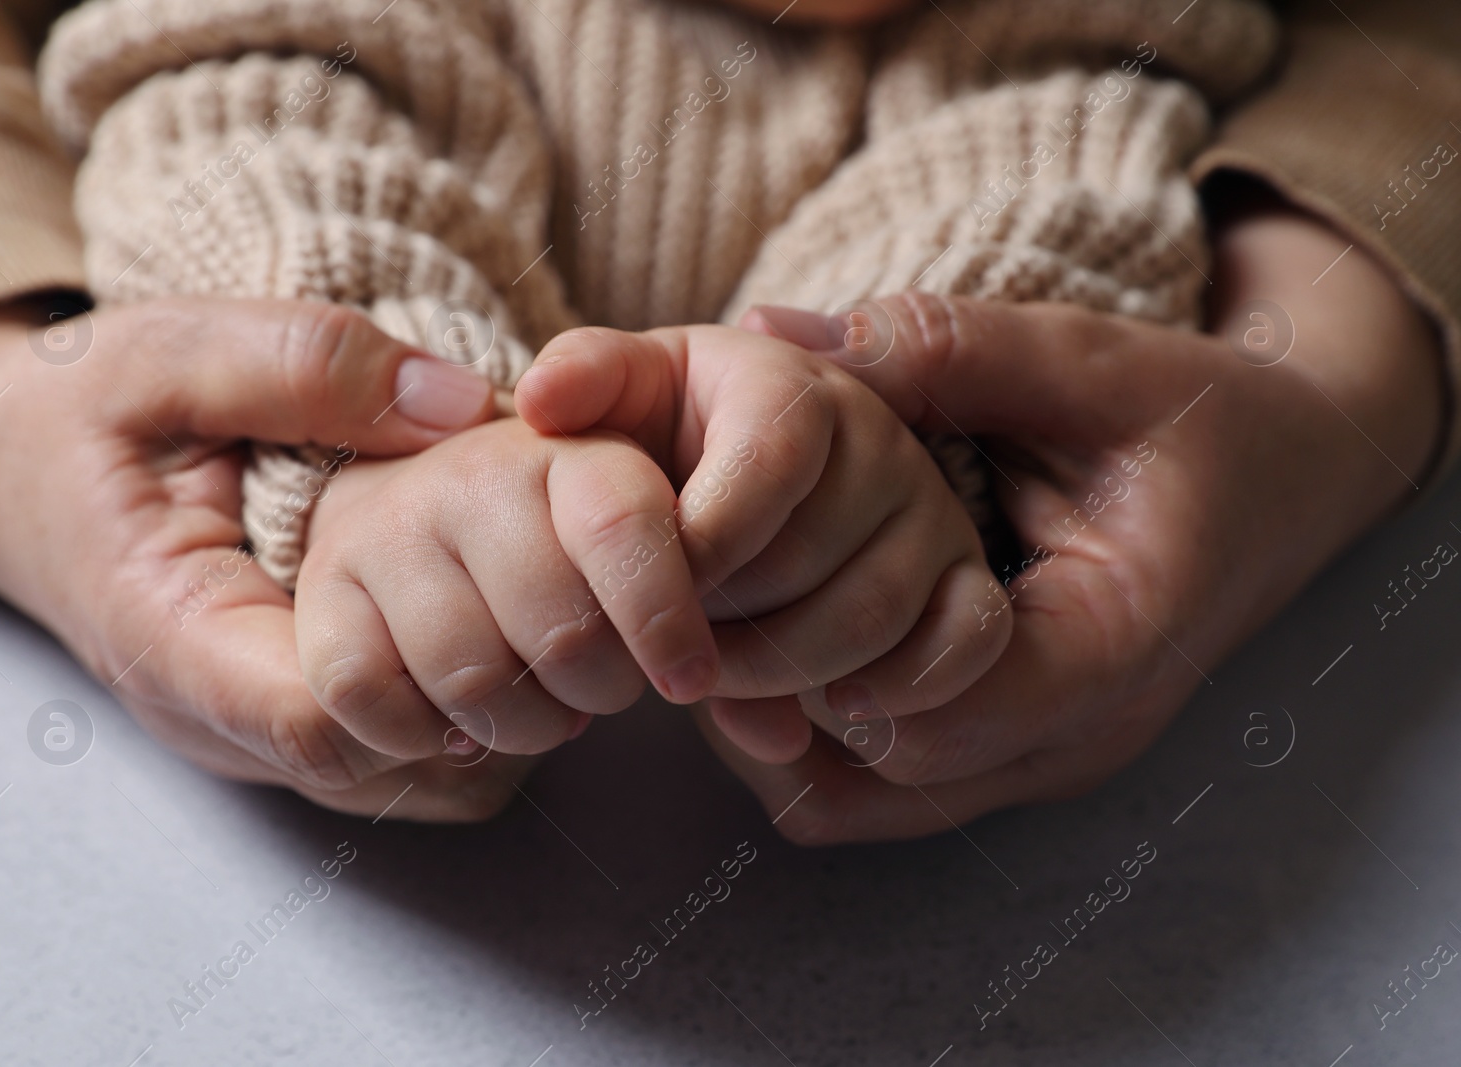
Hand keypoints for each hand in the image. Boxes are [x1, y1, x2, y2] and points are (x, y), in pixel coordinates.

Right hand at [0, 298, 526, 819]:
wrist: (0, 457)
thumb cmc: (75, 404)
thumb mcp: (171, 350)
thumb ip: (307, 366)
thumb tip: (463, 405)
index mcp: (175, 635)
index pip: (325, 720)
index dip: (437, 676)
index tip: (507, 593)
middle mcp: (211, 713)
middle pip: (382, 765)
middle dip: (484, 695)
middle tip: (554, 603)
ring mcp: (242, 728)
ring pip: (394, 775)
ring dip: (479, 705)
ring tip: (535, 612)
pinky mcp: (269, 714)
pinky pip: (380, 749)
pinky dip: (448, 699)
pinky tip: (488, 621)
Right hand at [294, 416, 717, 760]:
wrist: (414, 497)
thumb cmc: (559, 534)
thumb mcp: (643, 519)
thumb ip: (703, 579)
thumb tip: (759, 720)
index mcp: (568, 446)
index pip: (623, 525)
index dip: (667, 618)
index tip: (691, 678)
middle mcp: (470, 475)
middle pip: (561, 633)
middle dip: (602, 690)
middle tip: (604, 687)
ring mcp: (387, 532)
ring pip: (475, 679)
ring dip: (524, 725)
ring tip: (540, 706)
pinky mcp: (325, 593)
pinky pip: (370, 698)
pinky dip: (424, 734)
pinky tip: (455, 719)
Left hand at [515, 324, 1010, 761]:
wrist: (736, 476)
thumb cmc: (672, 440)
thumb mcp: (626, 393)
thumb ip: (588, 377)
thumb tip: (544, 397)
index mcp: (795, 383)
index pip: (767, 461)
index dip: (700, 543)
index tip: (649, 590)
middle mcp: (881, 440)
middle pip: (814, 557)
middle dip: (724, 625)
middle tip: (667, 655)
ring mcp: (931, 514)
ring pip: (875, 615)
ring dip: (783, 673)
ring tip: (717, 683)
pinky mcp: (965, 581)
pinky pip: (966, 645)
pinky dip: (899, 691)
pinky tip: (827, 711)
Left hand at [699, 204, 1443, 842]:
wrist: (1288, 473)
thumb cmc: (1199, 417)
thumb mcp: (1084, 359)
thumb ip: (941, 348)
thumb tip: (774, 335)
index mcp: (1114, 641)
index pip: (942, 713)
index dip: (823, 660)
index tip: (739, 589)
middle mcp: (1082, 730)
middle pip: (891, 774)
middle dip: (782, 697)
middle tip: (693, 608)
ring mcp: (1051, 754)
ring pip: (877, 802)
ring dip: (786, 727)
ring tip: (717, 626)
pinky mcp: (1020, 747)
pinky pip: (894, 786)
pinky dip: (820, 736)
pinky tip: (776, 647)